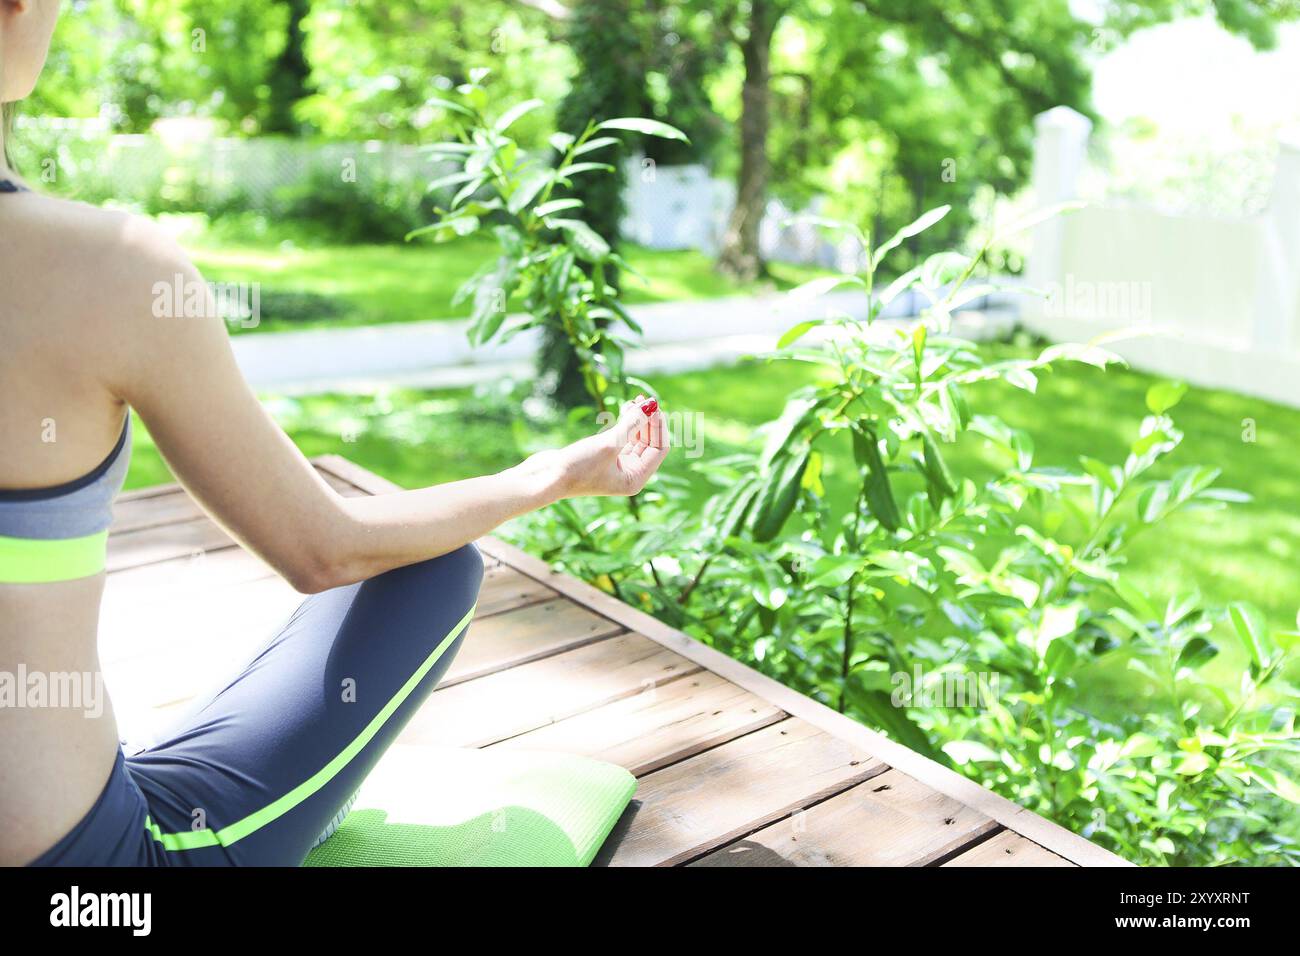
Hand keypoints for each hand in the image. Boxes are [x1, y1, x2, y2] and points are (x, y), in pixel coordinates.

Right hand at [517, 395, 670, 499]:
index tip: (652, 404)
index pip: (659, 448)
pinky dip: (625, 424)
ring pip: (636, 439)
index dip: (658, 425)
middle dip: (649, 421)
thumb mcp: (608, 443)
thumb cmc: (577, 466)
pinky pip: (622, 439)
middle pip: (650, 443)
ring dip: (637, 420)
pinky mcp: (604, 458)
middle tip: (644, 398)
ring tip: (634, 401)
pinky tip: (625, 409)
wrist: (545, 478)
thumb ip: (631, 423)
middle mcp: (629, 475)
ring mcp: (617, 467)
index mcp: (636, 478)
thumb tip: (650, 405)